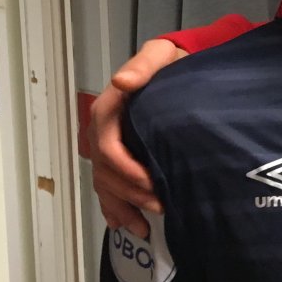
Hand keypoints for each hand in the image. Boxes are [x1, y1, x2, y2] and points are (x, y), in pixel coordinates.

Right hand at [89, 39, 184, 237]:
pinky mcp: (120, 157)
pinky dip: (116, 208)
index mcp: (109, 109)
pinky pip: (109, 188)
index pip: (107, 147)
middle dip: (130, 194)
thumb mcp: (161, 55)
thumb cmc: (171, 62)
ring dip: (122, 207)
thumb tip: (122, 82)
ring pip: (105, 184)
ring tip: (144, 227)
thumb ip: (144, 65)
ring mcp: (110, 146)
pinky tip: (127, 225)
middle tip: (161, 207)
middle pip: (106, 172)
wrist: (178, 66)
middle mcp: (104, 131)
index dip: (126, 170)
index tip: (153, 184)